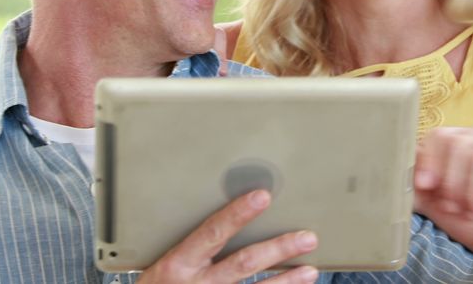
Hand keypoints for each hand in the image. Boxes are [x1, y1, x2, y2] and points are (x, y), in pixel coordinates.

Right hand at [137, 190, 319, 283]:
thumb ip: (190, 249)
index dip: (238, 214)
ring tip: (310, 271)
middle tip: (307, 237)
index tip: (262, 197)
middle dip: (278, 249)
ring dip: (286, 281)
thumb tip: (225, 221)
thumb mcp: (162, 268)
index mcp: (178, 264)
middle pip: (244, 262)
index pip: (213, 232)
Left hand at [413, 126, 472, 266]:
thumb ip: (416, 182)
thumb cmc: (472, 219)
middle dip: (451, 183)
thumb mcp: (434, 201)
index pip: (439, 135)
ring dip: (472, 192)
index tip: (425, 186)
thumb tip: (395, 167)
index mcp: (465, 138)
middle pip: (456, 143)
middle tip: (456, 205)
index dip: (429, 162)